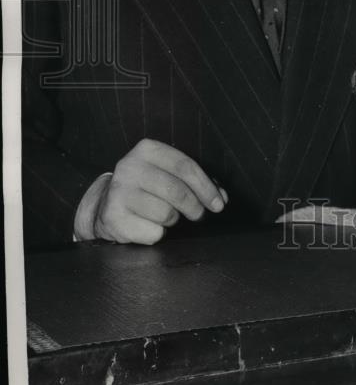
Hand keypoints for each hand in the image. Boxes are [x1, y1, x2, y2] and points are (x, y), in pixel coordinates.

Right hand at [77, 139, 227, 244]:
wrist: (105, 205)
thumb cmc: (147, 188)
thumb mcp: (167, 174)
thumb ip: (196, 183)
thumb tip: (221, 198)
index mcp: (147, 150)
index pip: (185, 166)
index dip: (206, 187)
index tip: (218, 204)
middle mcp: (129, 166)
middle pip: (177, 191)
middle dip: (195, 207)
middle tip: (198, 215)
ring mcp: (118, 192)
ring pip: (165, 213)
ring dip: (173, 220)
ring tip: (165, 215)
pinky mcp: (113, 217)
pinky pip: (152, 232)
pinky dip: (157, 234)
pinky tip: (148, 225)